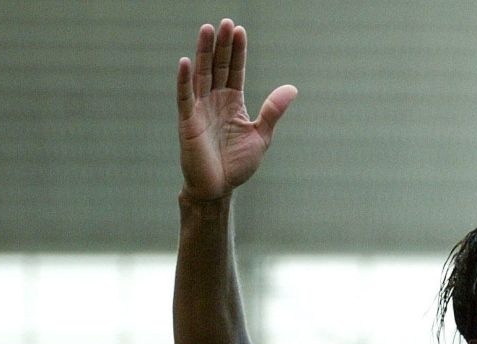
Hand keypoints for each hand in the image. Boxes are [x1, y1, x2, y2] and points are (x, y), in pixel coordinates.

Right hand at [176, 19, 297, 200]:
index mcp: (232, 102)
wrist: (218, 189)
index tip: (239, 29)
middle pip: (217, 66)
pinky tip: (185, 62)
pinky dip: (184, 80)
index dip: (237, 51)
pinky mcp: (188, 123)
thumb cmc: (236, 164)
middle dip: (221, 45)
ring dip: (202, 53)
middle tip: (225, 22)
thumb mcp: (261, 135)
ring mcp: (199, 110)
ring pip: (201, 75)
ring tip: (206, 30)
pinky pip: (185, 98)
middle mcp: (214, 101)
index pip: (235, 70)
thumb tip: (292, 87)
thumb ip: (272, 111)